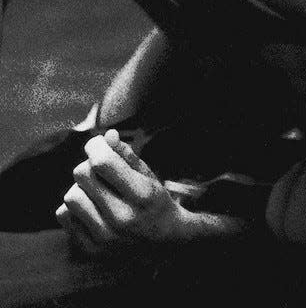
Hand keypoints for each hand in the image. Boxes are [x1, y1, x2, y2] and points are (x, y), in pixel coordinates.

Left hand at [56, 130, 188, 256]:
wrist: (161, 241)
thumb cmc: (152, 200)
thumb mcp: (147, 174)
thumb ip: (126, 153)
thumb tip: (107, 136)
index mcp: (142, 195)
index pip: (102, 162)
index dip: (95, 146)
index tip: (98, 144)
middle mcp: (123, 218)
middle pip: (82, 175)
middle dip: (89, 165)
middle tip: (99, 168)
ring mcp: (105, 238)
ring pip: (71, 196)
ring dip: (80, 187)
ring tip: (95, 190)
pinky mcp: (91, 249)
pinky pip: (64, 215)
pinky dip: (73, 206)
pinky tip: (90, 206)